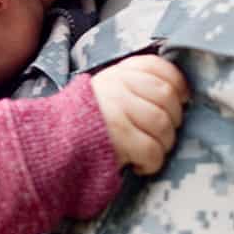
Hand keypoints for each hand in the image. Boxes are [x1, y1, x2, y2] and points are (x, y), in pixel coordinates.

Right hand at [90, 53, 188, 173]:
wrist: (53, 146)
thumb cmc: (88, 125)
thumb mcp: (108, 93)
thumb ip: (136, 86)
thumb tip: (180, 95)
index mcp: (118, 72)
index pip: (159, 68)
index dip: (178, 85)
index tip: (180, 101)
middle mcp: (117, 85)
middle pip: (167, 97)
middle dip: (173, 120)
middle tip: (160, 135)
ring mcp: (117, 108)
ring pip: (163, 125)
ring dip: (163, 145)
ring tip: (149, 152)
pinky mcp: (118, 135)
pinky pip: (153, 150)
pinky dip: (151, 163)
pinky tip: (139, 165)